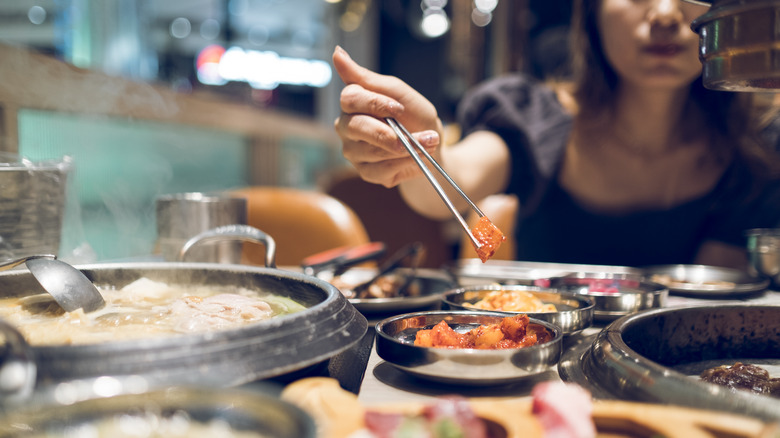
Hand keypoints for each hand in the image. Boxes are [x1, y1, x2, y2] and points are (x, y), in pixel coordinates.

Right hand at [332, 46, 443, 187]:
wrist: (433, 145)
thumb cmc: (414, 116)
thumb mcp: (397, 92)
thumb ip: (366, 77)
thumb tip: (336, 52)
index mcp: (353, 103)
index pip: (350, 98)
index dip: (375, 103)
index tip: (399, 108)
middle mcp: (347, 126)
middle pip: (354, 127)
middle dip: (388, 133)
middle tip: (415, 135)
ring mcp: (354, 151)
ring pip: (370, 151)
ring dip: (405, 148)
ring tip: (427, 143)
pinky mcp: (365, 172)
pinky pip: (379, 170)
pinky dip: (403, 164)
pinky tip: (416, 158)